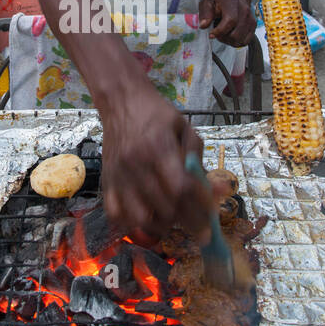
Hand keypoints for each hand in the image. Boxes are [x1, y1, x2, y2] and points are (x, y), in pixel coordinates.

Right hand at [99, 80, 209, 246]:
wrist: (121, 101)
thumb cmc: (157, 114)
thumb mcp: (185, 129)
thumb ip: (199, 160)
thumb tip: (218, 190)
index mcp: (159, 147)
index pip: (181, 188)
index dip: (198, 208)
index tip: (210, 222)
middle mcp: (136, 164)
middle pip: (164, 207)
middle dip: (185, 220)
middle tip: (196, 222)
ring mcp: (119, 175)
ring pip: (140, 217)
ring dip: (160, 225)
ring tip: (171, 220)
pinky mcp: (106, 181)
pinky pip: (116, 214)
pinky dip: (132, 223)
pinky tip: (146, 217)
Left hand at [198, 0, 255, 47]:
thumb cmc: (220, 1)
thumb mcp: (208, 3)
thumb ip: (205, 13)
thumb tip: (203, 26)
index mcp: (232, 4)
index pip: (230, 21)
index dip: (219, 31)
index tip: (211, 33)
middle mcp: (244, 11)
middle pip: (235, 35)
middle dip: (222, 37)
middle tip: (216, 33)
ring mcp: (251, 20)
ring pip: (239, 40)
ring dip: (228, 41)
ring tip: (223, 33)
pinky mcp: (253, 27)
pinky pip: (244, 42)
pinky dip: (235, 42)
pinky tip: (230, 35)